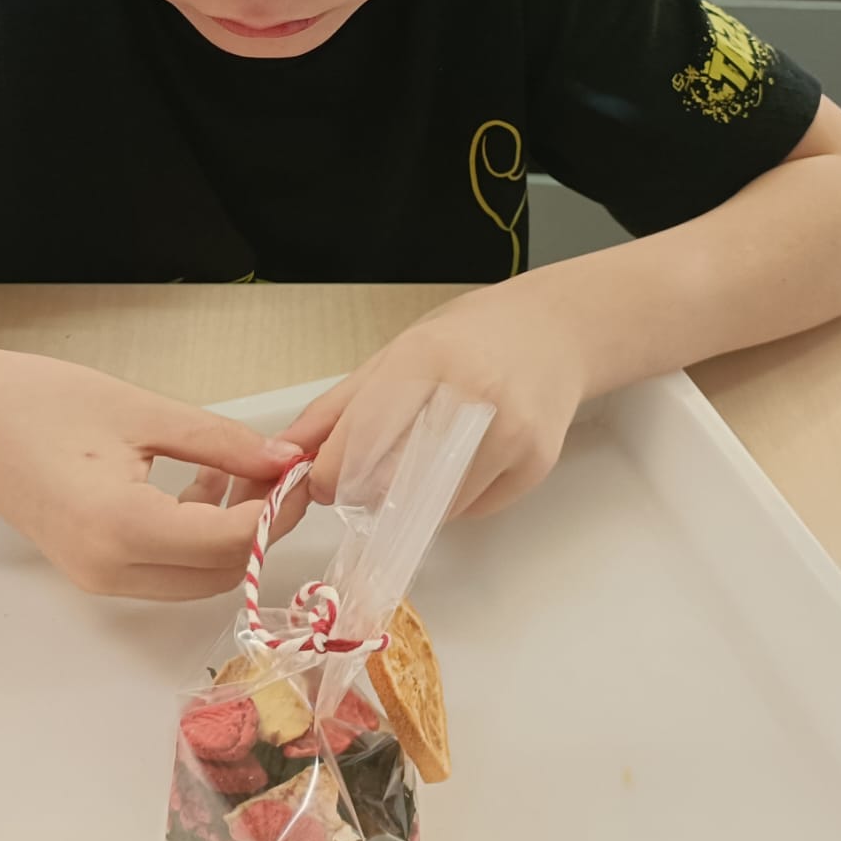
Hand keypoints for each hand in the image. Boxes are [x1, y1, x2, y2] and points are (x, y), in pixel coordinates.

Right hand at [0, 348, 300, 600]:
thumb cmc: (39, 401)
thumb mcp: (143, 411)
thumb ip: (221, 440)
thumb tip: (286, 459)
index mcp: (122, 529)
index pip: (231, 542)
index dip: (278, 510)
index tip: (299, 469)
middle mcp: (110, 570)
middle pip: (221, 572)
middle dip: (262, 525)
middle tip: (280, 469)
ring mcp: (99, 578)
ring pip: (198, 576)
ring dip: (231, 531)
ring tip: (240, 466)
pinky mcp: (93, 570)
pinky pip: (167, 568)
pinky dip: (198, 534)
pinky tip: (201, 481)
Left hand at [279, 281, 588, 518]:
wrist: (554, 332)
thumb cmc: (468, 339)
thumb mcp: (397, 354)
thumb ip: (339, 408)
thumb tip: (286, 454)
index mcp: (426, 360)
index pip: (362, 439)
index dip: (331, 473)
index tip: (323, 482)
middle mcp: (472, 396)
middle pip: (394, 481)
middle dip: (366, 492)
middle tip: (363, 481)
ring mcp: (510, 434)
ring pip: (432, 507)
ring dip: (410, 501)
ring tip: (419, 462)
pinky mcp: (534, 466)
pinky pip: (471, 509)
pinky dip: (452, 501)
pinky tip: (461, 463)